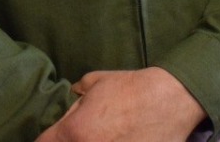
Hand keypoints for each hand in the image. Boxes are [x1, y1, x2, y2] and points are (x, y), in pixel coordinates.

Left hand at [35, 67, 205, 141]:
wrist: (171, 99)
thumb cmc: (132, 88)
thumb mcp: (95, 83)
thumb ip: (75, 97)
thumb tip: (69, 104)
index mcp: (75, 132)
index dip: (48, 139)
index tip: (55, 136)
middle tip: (85, 134)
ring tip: (102, 136)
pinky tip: (121, 140)